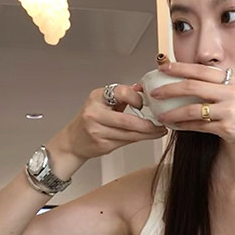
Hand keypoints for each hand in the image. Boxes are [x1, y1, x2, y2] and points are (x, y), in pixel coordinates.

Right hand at [49, 83, 166, 166]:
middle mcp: (95, 113)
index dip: (136, 99)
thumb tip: (142, 90)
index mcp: (96, 97)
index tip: (144, 104)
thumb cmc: (91, 119)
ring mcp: (97, 130)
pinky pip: (126, 142)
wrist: (74, 140)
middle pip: (128, 120)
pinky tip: (147, 136)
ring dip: (147, 133)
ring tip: (159, 131)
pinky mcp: (101, 144)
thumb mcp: (102, 102)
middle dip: (148, 124)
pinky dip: (139, 139)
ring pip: (129, 134)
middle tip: (161, 124)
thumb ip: (122, 97)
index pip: (121, 93)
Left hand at [149, 63, 234, 158]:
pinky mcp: (226, 127)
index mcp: (234, 80)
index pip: (201, 69)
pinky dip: (185, 126)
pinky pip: (199, 125)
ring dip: (173, 112)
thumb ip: (223, 88)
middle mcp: (231, 91)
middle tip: (155, 92)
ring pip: (192, 108)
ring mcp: (229, 109)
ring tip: (161, 115)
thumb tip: (198, 85)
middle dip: (170, 88)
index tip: (164, 68)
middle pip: (193, 85)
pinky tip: (176, 127)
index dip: (180, 67)